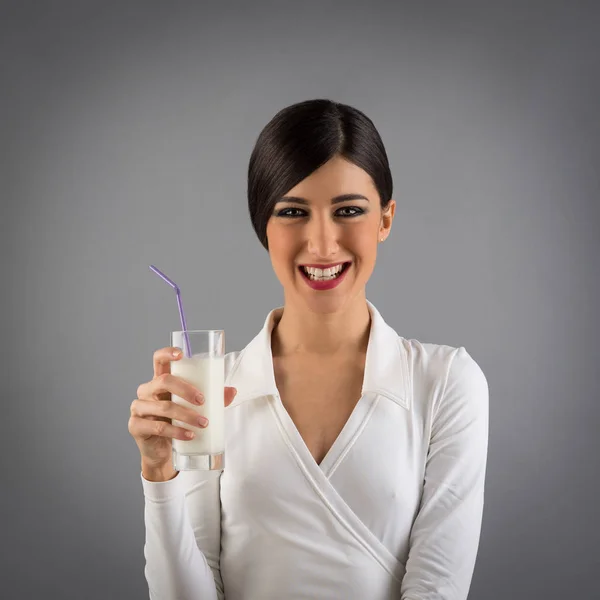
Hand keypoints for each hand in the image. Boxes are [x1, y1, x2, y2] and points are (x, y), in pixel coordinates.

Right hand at [128, 346, 236, 478]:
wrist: (163, 451)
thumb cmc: (178, 422)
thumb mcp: (195, 407)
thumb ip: (213, 398)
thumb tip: (232, 391)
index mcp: (160, 380)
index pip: (159, 360)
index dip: (167, 353)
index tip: (181, 355)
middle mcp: (147, 391)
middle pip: (163, 381)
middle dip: (185, 389)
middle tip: (202, 400)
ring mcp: (139, 408)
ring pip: (163, 407)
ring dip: (186, 415)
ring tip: (203, 423)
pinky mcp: (136, 426)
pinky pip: (158, 427)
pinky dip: (177, 432)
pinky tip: (189, 435)